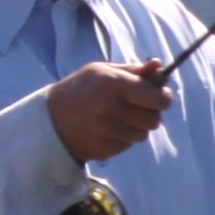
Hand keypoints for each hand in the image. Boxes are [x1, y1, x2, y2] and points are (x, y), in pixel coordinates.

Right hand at [51, 55, 176, 164]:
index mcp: (114, 85)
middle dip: (151, 113)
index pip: (157, 98)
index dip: (164, 98)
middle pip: (154, 119)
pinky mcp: (106, 149)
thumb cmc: (80, 89)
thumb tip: (159, 65)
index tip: (161, 96)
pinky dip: (124, 137)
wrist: (51, 120)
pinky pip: (129, 144)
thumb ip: (133, 70)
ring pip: (143, 134)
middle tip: (139, 107)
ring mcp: (109, 132)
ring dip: (137, 126)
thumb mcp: (102, 71)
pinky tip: (108, 128)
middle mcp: (112, 109)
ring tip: (118, 117)